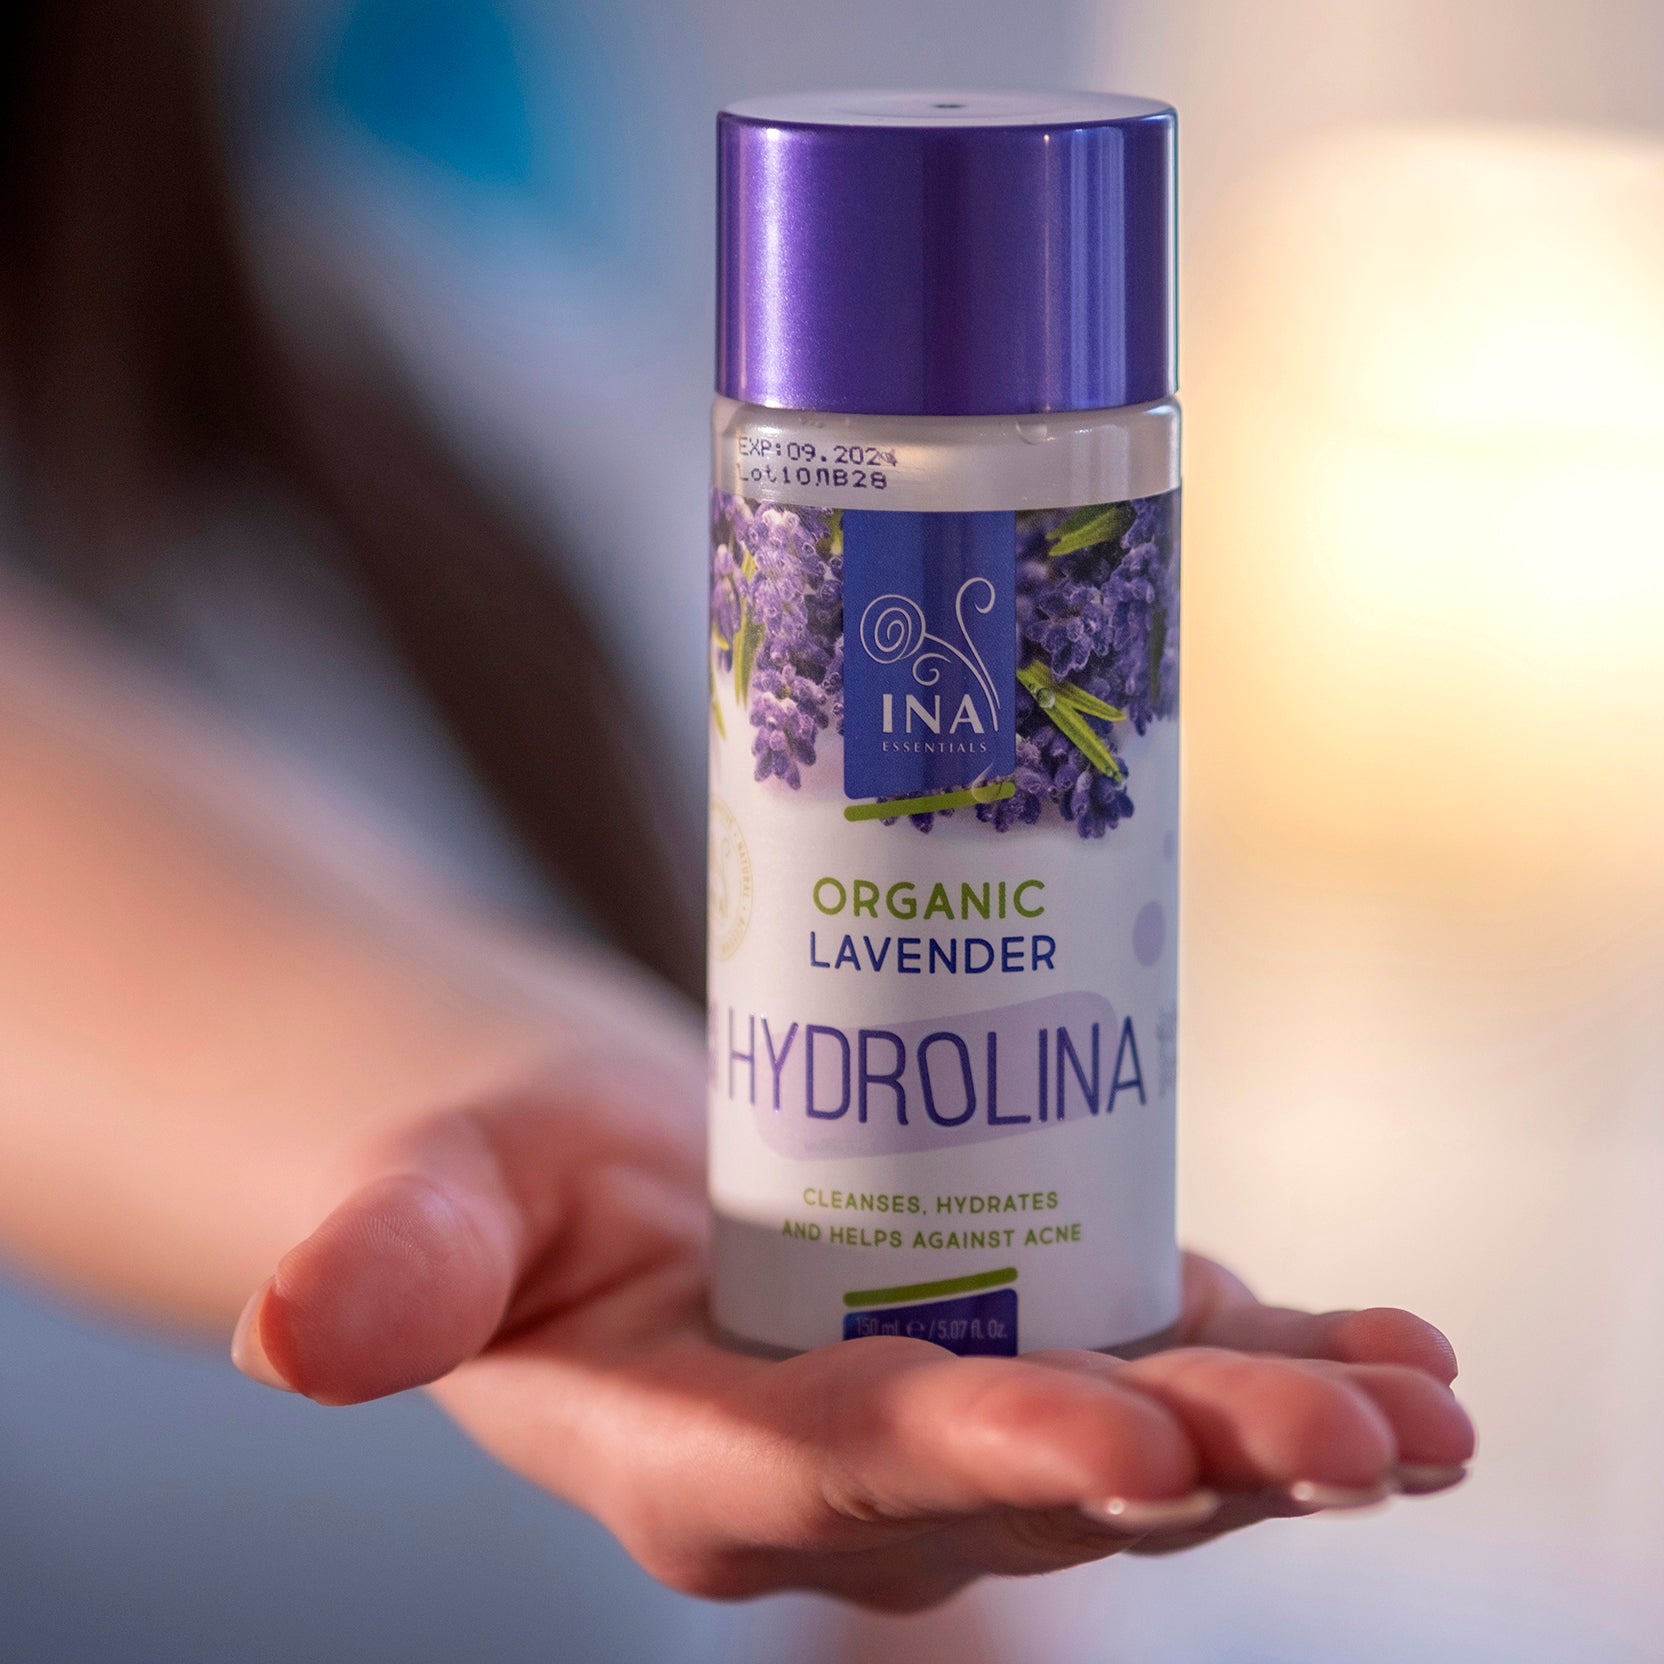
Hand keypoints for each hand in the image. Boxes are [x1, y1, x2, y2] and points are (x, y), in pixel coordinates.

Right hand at [232, 1063, 1473, 1611]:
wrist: (588, 1177)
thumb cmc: (506, 1181)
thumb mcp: (438, 1199)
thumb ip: (391, 1262)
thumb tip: (291, 1330)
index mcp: (698, 1464)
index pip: (849, 1476)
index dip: (986, 1456)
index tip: (1126, 1438)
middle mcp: (846, 1481)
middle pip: (1033, 1477)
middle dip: (1200, 1459)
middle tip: (1365, 1432)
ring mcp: (948, 1421)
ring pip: (1129, 1442)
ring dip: (1284, 1429)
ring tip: (1426, 1402)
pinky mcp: (1012, 1342)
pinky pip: (1155, 1367)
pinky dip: (1270, 1359)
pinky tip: (1392, 1350)